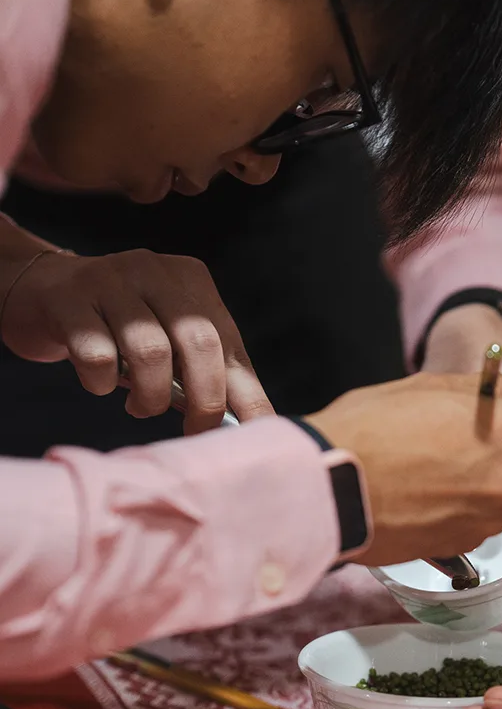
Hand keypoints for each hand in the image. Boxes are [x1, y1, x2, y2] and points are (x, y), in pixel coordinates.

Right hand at [0, 249, 270, 431]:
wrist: (40, 293)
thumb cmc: (117, 329)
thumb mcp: (166, 339)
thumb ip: (203, 370)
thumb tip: (247, 423)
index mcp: (191, 279)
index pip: (231, 343)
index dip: (247, 395)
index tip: (254, 438)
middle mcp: (154, 271)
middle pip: (198, 342)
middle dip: (204, 400)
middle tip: (194, 430)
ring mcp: (110, 280)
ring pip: (151, 351)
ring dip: (150, 397)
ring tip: (139, 408)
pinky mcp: (70, 299)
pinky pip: (99, 355)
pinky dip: (103, 383)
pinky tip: (100, 384)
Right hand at [307, 372, 501, 566]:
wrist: (329, 487)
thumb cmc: (368, 427)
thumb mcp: (426, 389)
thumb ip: (486, 390)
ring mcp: (490, 516)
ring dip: (501, 492)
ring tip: (450, 478)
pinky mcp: (465, 545)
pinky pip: (483, 526)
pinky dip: (468, 515)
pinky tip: (431, 500)